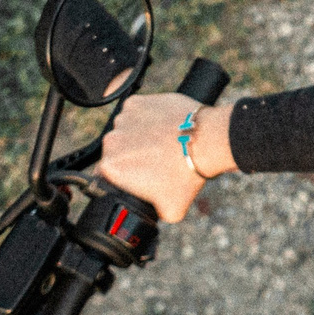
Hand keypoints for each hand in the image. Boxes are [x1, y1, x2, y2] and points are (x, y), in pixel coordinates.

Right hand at [99, 95, 235, 222]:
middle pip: (116, 151)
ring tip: (163, 144)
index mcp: (111, 168)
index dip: (124, 177)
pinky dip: (147, 118)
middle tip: (157, 162)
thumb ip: (151, 212)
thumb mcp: (169, 212)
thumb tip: (151, 211)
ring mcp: (122, 119)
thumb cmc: (186, 175)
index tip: (140, 177)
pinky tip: (163, 128)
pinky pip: (136, 113)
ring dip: (139, 136)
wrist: (205, 142)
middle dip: (132, 157)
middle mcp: (111, 141)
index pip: (108, 175)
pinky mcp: (136, 102)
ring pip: (126, 131)